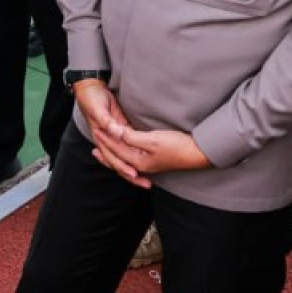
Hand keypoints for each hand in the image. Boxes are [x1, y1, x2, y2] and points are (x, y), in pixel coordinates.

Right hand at [72, 81, 147, 186]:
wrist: (89, 88)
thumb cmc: (92, 99)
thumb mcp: (98, 109)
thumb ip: (107, 122)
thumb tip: (116, 133)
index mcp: (101, 138)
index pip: (113, 158)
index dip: (123, 167)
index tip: (135, 175)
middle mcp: (108, 141)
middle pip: (120, 162)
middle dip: (132, 174)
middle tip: (146, 184)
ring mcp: (114, 136)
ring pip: (125, 157)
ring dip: (134, 168)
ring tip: (147, 178)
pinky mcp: (121, 129)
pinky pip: (129, 146)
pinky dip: (135, 154)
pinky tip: (144, 160)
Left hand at [93, 124, 209, 186]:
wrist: (197, 154)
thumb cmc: (177, 145)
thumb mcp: (152, 139)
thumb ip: (131, 137)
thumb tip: (115, 132)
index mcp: (138, 160)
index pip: (116, 148)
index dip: (106, 137)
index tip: (97, 127)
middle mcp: (141, 165)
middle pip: (118, 157)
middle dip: (105, 149)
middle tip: (94, 140)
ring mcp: (147, 164)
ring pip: (124, 159)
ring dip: (112, 154)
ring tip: (102, 151)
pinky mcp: (153, 160)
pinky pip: (132, 158)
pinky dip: (123, 154)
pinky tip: (125, 151)